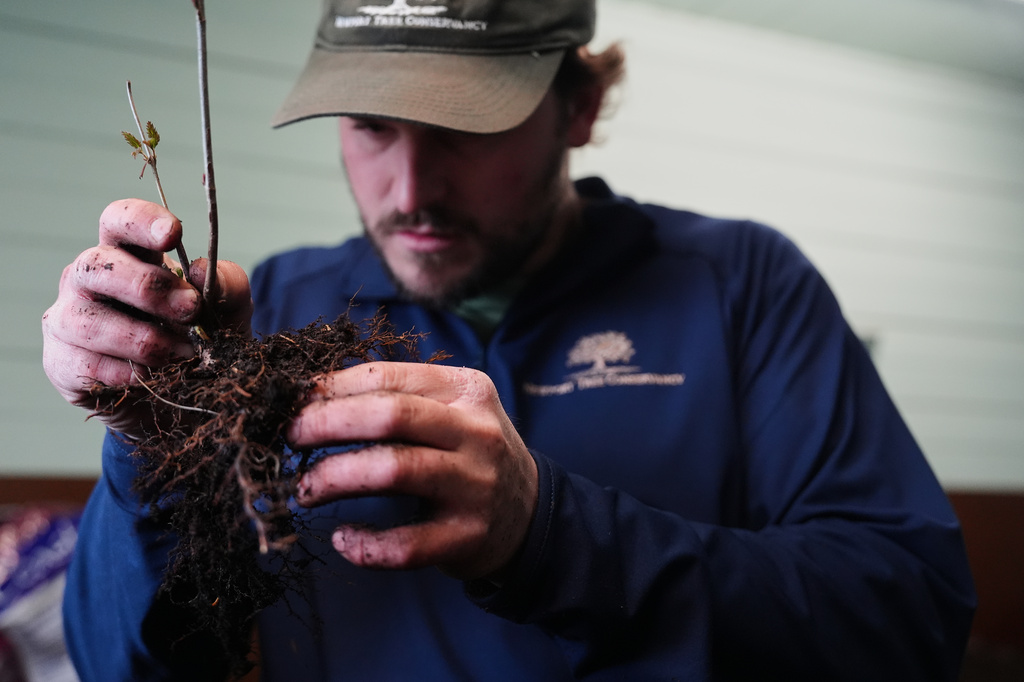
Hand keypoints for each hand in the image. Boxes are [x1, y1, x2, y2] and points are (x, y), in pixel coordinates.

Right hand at [41, 198, 252, 436]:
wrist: (180, 402)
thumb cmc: (197, 341)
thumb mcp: (228, 312)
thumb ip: (226, 286)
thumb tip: (201, 270)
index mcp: (128, 255)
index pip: (118, 220)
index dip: (140, 221)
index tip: (173, 234)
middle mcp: (89, 280)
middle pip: (98, 265)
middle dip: (148, 288)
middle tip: (190, 309)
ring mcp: (68, 319)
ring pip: (90, 320)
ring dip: (144, 340)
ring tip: (183, 354)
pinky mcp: (62, 361)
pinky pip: (88, 365)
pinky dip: (129, 374)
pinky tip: (154, 379)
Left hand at [289, 362, 538, 580]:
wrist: (530, 513)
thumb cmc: (469, 453)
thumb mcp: (452, 409)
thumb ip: (400, 397)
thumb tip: (313, 395)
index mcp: (466, 390)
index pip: (389, 376)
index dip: (332, 387)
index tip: (294, 400)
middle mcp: (476, 433)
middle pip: (389, 416)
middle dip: (326, 423)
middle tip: (289, 437)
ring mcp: (475, 486)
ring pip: (392, 471)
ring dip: (334, 478)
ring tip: (305, 489)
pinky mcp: (467, 537)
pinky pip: (405, 545)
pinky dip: (364, 545)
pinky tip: (342, 539)